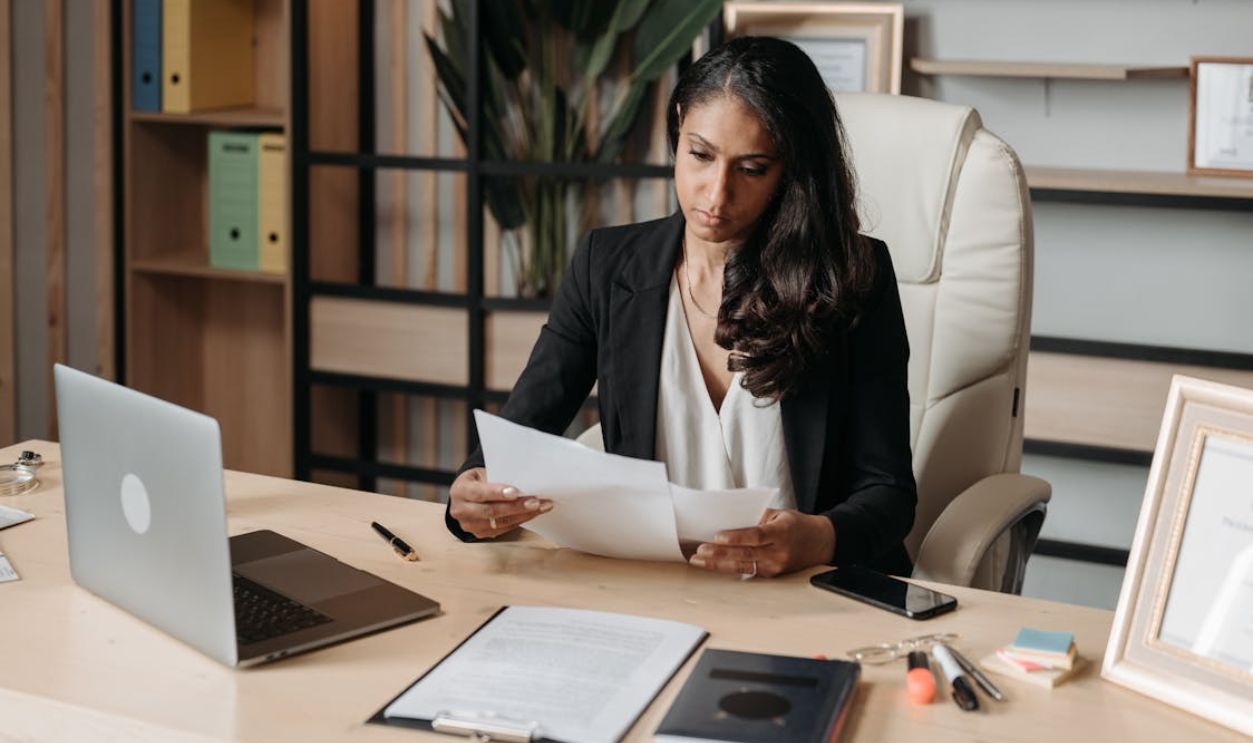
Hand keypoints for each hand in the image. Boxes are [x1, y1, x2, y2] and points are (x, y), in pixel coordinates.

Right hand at [448, 467, 552, 538]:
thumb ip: (497, 478)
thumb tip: (524, 482)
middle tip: (536, 502)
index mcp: (460, 491)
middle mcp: (461, 510)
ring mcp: (470, 525)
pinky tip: (534, 513)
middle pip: (491, 511)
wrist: (467, 494)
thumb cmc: (479, 479)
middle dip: (516, 506)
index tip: (515, 492)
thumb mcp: (482, 473)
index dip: (497, 493)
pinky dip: (521, 520)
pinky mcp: (480, 534)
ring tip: (542, 507)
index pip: (479, 493)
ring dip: (524, 515)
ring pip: (500, 522)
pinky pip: (504, 528)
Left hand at [689, 509, 835, 577]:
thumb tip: (729, 521)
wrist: (820, 543)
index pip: (756, 536)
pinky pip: (747, 571)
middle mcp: (779, 553)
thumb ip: (756, 517)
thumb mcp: (779, 514)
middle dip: (720, 553)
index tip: (718, 536)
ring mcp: (775, 567)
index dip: (736, 538)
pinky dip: (728, 567)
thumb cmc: (797, 525)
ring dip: (718, 564)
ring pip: (742, 566)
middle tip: (700, 551)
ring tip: (700, 560)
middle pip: (745, 555)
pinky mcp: (771, 575)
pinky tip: (713, 564)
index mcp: (781, 533)